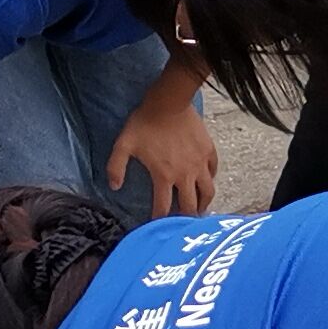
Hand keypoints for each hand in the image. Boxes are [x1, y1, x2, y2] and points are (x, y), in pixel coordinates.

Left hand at [104, 94, 220, 214]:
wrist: (169, 102)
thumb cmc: (145, 122)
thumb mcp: (123, 144)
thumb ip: (115, 167)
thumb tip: (114, 186)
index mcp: (164, 176)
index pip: (163, 207)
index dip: (159, 220)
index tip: (157, 226)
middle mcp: (185, 174)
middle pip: (190, 205)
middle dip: (185, 218)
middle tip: (182, 224)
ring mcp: (199, 163)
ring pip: (208, 192)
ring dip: (203, 204)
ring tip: (199, 209)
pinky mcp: (209, 151)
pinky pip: (213, 172)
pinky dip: (210, 180)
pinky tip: (205, 181)